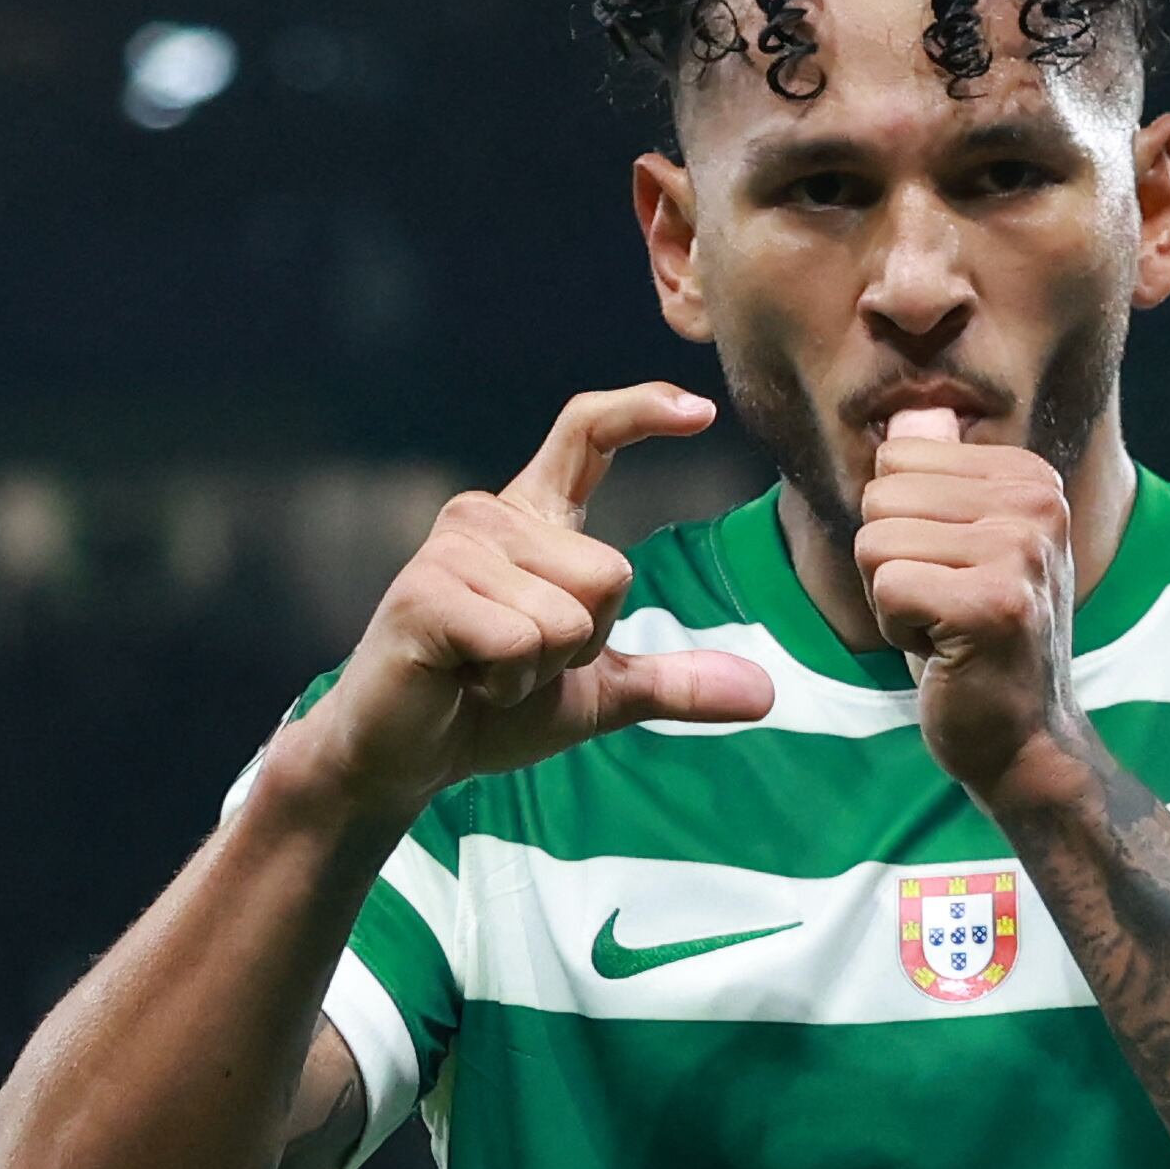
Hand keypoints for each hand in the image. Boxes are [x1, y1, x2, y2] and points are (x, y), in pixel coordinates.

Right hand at [284, 384, 775, 821]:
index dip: (641, 411)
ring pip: (569, 613)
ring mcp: (454, 549)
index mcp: (532, 523)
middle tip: (517, 664)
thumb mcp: (597, 693)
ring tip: (485, 671)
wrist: (405, 757)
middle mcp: (490, 517)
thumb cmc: (488, 708)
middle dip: (583, 644)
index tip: (701, 411)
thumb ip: (673, 683)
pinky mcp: (426, 593)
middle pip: (610, 572)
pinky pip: (523, 641)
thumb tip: (765, 694)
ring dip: (541, 670)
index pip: (586, 435)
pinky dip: (508, 683)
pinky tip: (464, 681)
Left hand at [856, 410, 1085, 799]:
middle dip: (889, 561)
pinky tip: (943, 650)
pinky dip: (895, 629)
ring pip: (875, 541)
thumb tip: (903, 412)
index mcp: (1030, 475)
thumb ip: (935, 475)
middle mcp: (1036, 502)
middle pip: (880, 494)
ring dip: (891, 597)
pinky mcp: (993, 605)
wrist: (1024, 738)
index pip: (897, 455)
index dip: (902, 522)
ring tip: (944, 624)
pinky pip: (884, 587)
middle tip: (943, 604)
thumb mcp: (959, 543)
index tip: (950, 568)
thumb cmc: (976, 638)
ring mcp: (1021, 552)